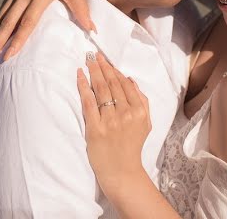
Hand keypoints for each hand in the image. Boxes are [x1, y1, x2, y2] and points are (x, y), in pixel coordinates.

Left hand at [76, 53, 151, 191]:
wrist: (122, 172)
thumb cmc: (132, 147)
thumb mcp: (146, 123)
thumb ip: (142, 101)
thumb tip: (130, 80)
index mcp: (139, 111)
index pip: (125, 84)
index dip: (114, 70)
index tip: (106, 60)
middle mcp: (126, 113)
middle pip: (112, 84)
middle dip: (102, 66)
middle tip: (94, 54)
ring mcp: (110, 121)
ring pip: (101, 90)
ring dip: (93, 72)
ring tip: (88, 60)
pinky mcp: (95, 128)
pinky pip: (88, 102)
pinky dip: (83, 86)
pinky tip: (80, 75)